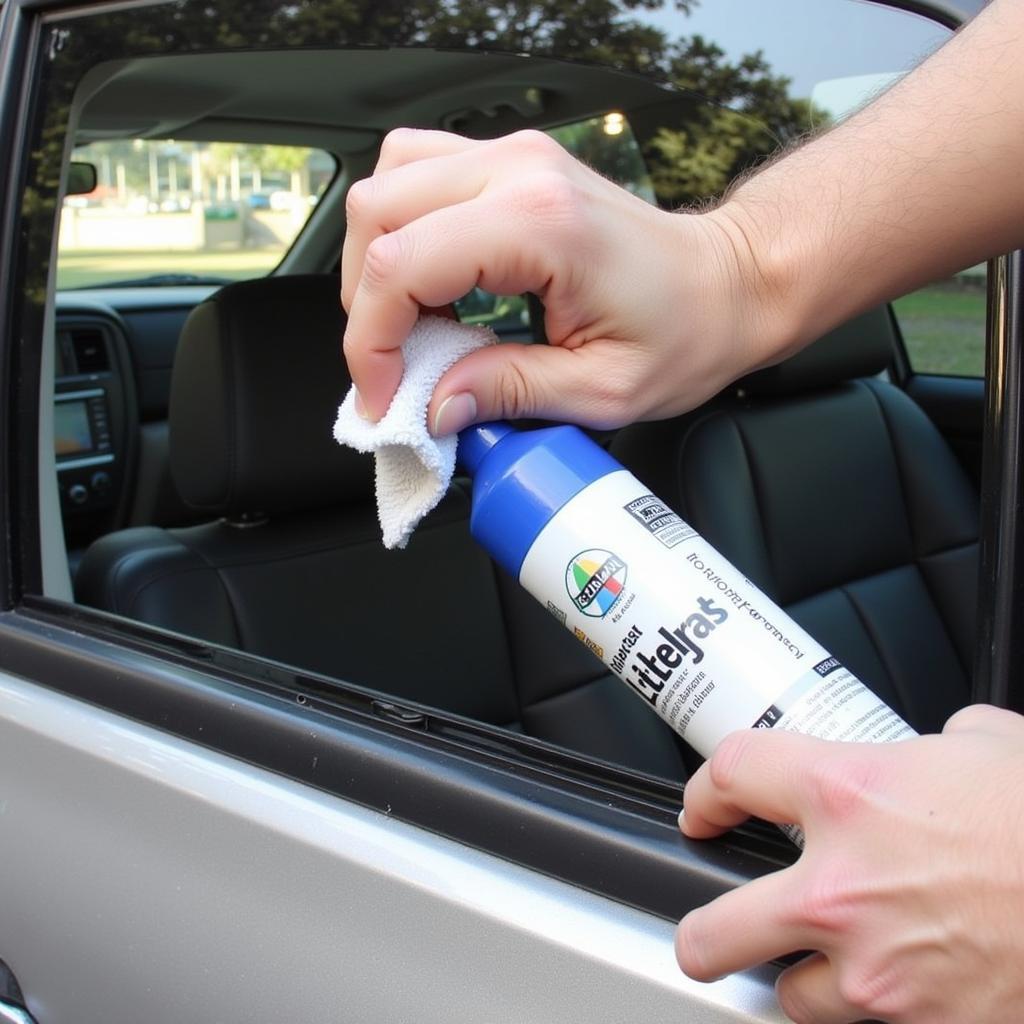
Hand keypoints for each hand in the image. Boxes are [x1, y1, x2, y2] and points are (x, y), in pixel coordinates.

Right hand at [341, 128, 780, 432]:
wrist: (730, 281)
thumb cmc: (688, 328)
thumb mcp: (601, 390)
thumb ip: (507, 392)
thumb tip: (432, 407)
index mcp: (541, 223)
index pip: (403, 264)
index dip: (372, 341)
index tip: (386, 396)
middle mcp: (520, 170)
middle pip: (377, 212)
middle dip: (367, 305)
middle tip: (395, 369)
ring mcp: (514, 157)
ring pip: (387, 184)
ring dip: (379, 263)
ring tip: (413, 327)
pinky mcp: (513, 165)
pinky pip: (420, 178)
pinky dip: (405, 236)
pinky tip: (434, 288)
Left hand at [676, 705, 1023, 1023]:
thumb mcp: (986, 746)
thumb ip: (933, 746)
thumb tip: (936, 748)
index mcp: (849, 793)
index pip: (732, 773)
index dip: (708, 790)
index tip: (707, 808)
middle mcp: (843, 887)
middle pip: (714, 929)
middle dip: (705, 930)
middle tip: (712, 926)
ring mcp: (879, 970)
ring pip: (790, 995)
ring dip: (805, 976)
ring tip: (831, 958)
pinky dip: (875, 1010)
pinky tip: (902, 985)